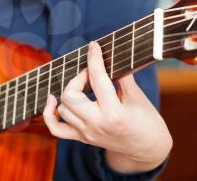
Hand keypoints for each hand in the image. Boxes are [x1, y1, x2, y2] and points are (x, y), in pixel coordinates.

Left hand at [43, 41, 171, 172]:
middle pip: (70, 95)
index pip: (98, 80)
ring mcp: (86, 133)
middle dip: (78, 78)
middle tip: (90, 73)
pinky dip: (50, 114)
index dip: (94, 59)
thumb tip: (110, 58)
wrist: (147, 149)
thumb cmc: (147, 122)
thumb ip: (123, 78)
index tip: (93, 46)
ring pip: (62, 109)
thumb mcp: (138, 98)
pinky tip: (53, 101)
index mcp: (114, 114)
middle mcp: (96, 125)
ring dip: (69, 92)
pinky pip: (56, 129)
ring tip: (83, 86)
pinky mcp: (82, 138)